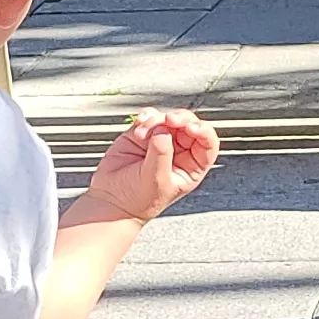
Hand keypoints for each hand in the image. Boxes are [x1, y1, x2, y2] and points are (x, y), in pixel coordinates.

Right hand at [79, 106, 218, 222]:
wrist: (111, 201)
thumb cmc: (138, 200)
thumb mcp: (156, 181)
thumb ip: (162, 154)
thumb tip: (163, 130)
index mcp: (191, 167)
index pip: (207, 144)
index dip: (203, 131)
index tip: (191, 127)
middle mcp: (178, 151)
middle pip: (187, 125)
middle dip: (178, 119)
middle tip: (168, 120)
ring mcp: (161, 141)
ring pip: (167, 118)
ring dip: (156, 121)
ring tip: (142, 134)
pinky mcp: (142, 134)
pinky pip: (149, 117)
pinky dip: (145, 117)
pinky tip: (139, 127)